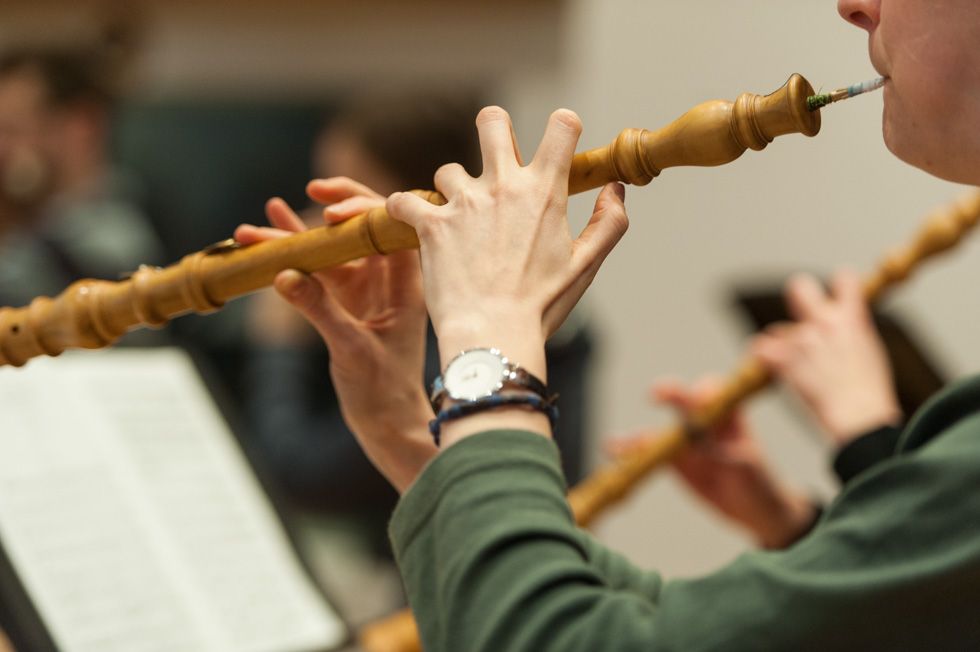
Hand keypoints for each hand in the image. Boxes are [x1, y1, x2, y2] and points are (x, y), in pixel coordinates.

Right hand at [235, 177, 435, 492]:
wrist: (387, 423)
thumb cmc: (384, 390)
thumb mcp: (350, 349)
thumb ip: (319, 310)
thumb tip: (283, 274)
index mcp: (406, 284)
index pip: (390, 230)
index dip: (363, 210)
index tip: (329, 212)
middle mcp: (388, 278)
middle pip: (365, 226)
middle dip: (338, 203)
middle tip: (312, 188)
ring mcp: (366, 287)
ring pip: (334, 247)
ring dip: (300, 234)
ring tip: (261, 219)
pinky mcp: (346, 300)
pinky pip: (320, 268)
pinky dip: (294, 256)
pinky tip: (265, 239)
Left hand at [385, 107, 627, 445]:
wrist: (494, 335)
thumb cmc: (542, 305)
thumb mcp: (587, 265)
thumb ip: (609, 222)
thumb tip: (615, 189)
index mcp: (544, 191)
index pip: (561, 126)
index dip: (562, 125)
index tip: (558, 140)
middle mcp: (503, 185)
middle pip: (492, 121)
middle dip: (493, 128)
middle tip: (494, 155)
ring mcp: (464, 202)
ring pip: (449, 170)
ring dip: (453, 192)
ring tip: (459, 223)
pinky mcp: (431, 224)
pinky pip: (405, 201)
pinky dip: (407, 211)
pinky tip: (415, 226)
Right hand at [609, 378, 815, 549]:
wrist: (753, 509)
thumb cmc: (758, 481)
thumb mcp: (747, 467)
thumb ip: (724, 453)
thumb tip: (701, 445)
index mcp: (729, 415)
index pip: (714, 393)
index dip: (705, 393)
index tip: (700, 400)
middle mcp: (703, 421)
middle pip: (682, 402)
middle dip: (670, 395)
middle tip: (657, 395)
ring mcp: (685, 440)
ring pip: (659, 430)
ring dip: (639, 436)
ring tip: (620, 445)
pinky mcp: (673, 460)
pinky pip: (649, 454)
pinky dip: (631, 453)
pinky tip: (614, 451)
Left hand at [752, 270, 900, 446]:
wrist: (858, 416)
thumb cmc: (870, 393)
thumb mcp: (870, 352)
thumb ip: (852, 333)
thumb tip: (845, 329)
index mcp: (852, 318)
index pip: (844, 280)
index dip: (840, 285)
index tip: (838, 296)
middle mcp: (823, 322)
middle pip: (799, 287)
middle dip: (799, 296)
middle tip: (802, 313)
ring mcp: (801, 339)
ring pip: (777, 330)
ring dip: (782, 345)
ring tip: (797, 367)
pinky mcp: (782, 359)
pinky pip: (760, 348)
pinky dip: (764, 358)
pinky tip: (772, 368)